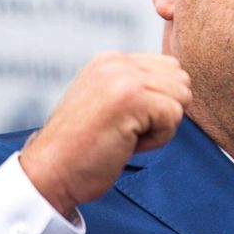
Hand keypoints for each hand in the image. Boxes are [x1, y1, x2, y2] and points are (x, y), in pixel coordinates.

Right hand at [19, 52, 191, 219]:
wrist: (50, 173)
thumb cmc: (82, 148)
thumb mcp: (108, 103)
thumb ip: (137, 87)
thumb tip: (184, 85)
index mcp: (111, 60)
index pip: (170, 68)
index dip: (158, 103)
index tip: (124, 120)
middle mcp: (117, 62)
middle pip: (181, 80)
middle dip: (164, 112)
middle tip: (127, 130)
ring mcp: (123, 77)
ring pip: (180, 98)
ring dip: (160, 127)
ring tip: (125, 136)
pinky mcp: (131, 98)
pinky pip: (173, 116)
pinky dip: (156, 140)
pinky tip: (126, 144)